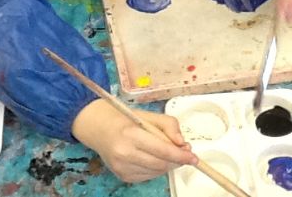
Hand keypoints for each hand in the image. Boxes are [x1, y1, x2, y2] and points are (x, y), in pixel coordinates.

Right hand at [72, 99, 196, 183]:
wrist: (98, 128)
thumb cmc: (124, 119)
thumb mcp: (148, 115)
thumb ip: (168, 125)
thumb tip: (181, 143)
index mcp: (131, 134)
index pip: (162, 150)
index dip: (181, 155)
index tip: (193, 156)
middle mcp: (124, 153)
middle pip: (161, 164)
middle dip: (177, 160)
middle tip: (185, 153)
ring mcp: (122, 167)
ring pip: (156, 172)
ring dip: (168, 164)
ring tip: (169, 152)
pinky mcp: (122, 176)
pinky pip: (148, 176)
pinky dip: (156, 168)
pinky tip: (154, 158)